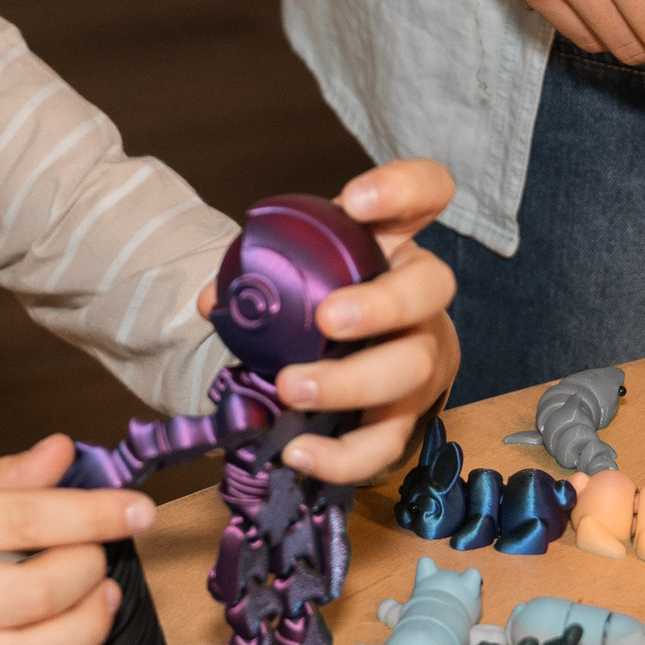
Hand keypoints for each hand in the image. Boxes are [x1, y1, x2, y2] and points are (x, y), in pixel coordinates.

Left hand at [200, 159, 460, 482]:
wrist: (336, 357)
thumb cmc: (315, 299)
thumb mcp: (293, 271)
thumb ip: (257, 274)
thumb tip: (214, 301)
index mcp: (394, 244)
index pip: (426, 193)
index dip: (403, 189)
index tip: (355, 201)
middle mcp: (421, 297)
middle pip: (430, 290)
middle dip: (381, 305)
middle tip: (327, 320)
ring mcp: (421, 356)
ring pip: (413, 369)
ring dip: (351, 382)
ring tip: (291, 388)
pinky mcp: (405, 415)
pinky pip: (385, 442)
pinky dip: (343, 455)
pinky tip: (299, 453)